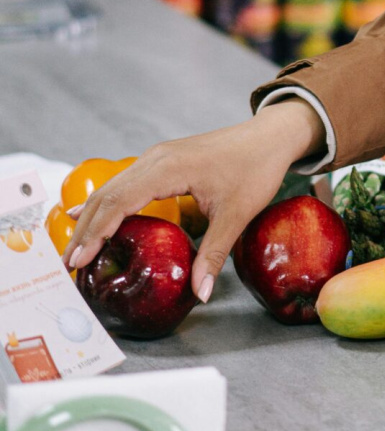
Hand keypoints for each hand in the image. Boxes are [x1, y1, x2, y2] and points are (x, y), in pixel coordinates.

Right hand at [62, 99, 325, 302]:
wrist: (271, 136)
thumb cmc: (256, 169)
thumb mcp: (237, 215)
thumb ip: (213, 254)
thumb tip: (199, 294)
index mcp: (167, 169)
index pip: (118, 202)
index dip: (95, 232)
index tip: (79, 259)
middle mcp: (154, 159)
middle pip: (107, 195)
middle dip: (85, 230)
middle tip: (68, 264)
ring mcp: (156, 157)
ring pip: (112, 187)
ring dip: (92, 217)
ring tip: (76, 248)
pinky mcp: (163, 160)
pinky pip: (125, 182)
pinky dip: (106, 202)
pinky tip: (86, 213)